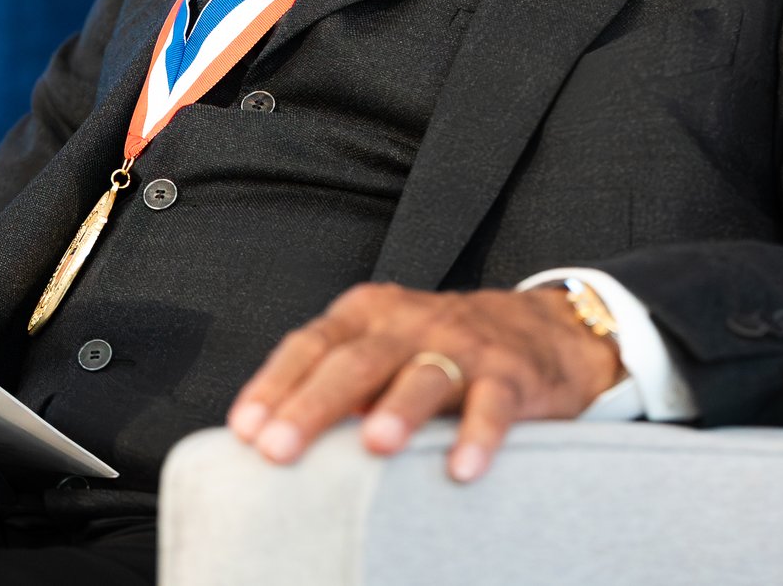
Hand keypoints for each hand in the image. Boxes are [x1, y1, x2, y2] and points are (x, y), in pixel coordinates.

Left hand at [225, 282, 623, 482]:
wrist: (538, 329)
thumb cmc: (438, 347)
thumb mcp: (381, 348)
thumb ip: (333, 382)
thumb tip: (268, 438)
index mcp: (368, 315)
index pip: (311, 343)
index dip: (275, 384)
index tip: (244, 429)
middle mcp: (410, 323)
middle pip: (356, 362)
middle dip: (313, 405)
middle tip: (279, 449)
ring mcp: (462, 346)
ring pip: (424, 376)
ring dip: (398, 409)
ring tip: (374, 446)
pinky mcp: (509, 374)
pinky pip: (492, 405)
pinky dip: (478, 435)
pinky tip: (461, 468)